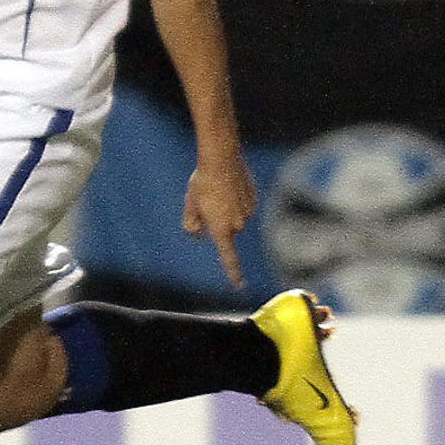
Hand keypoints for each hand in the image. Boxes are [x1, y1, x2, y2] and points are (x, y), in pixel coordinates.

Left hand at [184, 154, 256, 288]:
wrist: (222, 159)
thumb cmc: (203, 182)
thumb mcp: (190, 204)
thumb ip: (192, 223)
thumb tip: (198, 233)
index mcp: (221, 229)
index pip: (229, 257)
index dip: (234, 273)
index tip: (239, 285)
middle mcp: (238, 224)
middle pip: (226, 230)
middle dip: (217, 220)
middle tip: (205, 200)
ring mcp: (248, 211)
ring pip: (235, 216)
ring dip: (226, 208)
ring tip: (217, 189)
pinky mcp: (254, 199)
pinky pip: (243, 204)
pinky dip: (236, 199)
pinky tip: (229, 185)